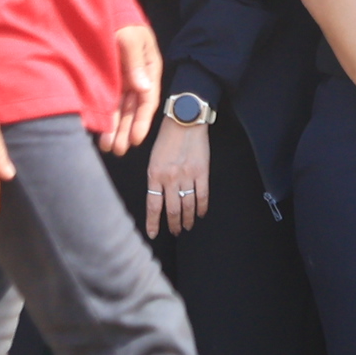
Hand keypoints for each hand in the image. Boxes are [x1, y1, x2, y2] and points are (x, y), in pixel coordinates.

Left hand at [100, 25, 162, 154]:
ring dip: (115, 127)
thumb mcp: (131, 38)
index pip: (148, 100)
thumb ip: (135, 63)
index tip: (135, 140)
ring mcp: (122, 78)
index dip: (142, 121)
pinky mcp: (108, 77)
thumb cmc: (123, 20)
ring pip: (120, 108)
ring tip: (107, 146)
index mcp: (149, 68)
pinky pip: (107, 100)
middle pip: (133, 109)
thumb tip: (143, 89)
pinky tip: (98, 129)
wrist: (107, 5)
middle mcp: (137, 77)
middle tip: (117, 150)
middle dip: (126, 130)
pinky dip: (105, 115)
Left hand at [142, 114, 213, 236]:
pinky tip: (201, 213)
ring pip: (187, 205)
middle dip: (173, 224)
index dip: (154, 223)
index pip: (153, 206)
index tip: (154, 234)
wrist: (185, 121)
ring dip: (188, 219)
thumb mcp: (154, 159)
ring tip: (188, 226)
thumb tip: (159, 197)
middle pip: (172, 210)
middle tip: (175, 232)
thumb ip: (155, 178)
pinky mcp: (202, 172)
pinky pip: (202, 195)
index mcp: (154, 175)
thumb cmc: (167, 137)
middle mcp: (170, 178)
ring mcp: (187, 176)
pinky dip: (202, 207)